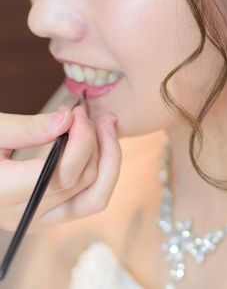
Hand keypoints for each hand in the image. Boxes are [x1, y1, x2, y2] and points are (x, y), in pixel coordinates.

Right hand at [0, 104, 121, 232]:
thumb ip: (27, 127)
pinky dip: (103, 173)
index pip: (61, 175)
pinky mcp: (48, 217)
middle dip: (94, 140)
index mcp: (1, 193)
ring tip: (104, 126)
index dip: (81, 140)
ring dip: (107, 159)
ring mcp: (38, 221)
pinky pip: (89, 202)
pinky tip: (100, 144)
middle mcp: (22, 216)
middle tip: (86, 113)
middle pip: (80, 180)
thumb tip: (67, 120)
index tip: (77, 112)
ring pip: (94, 197)